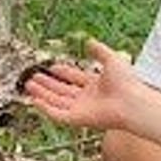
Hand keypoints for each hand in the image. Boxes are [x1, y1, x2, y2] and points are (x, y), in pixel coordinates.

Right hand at [22, 39, 136, 130]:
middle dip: (47, 84)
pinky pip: (57, 115)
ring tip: (29, 85)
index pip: (74, 78)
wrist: (132, 102)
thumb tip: (90, 41)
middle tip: (34, 78)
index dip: (63, 72)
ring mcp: (81, 109)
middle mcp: (87, 98)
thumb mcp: (112, 58)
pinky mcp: (77, 119)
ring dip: (42, 94)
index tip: (52, 67)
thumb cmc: (127, 83)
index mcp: (96, 85)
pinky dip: (45, 109)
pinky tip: (35, 100)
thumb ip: (100, 50)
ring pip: (56, 101)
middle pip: (62, 91)